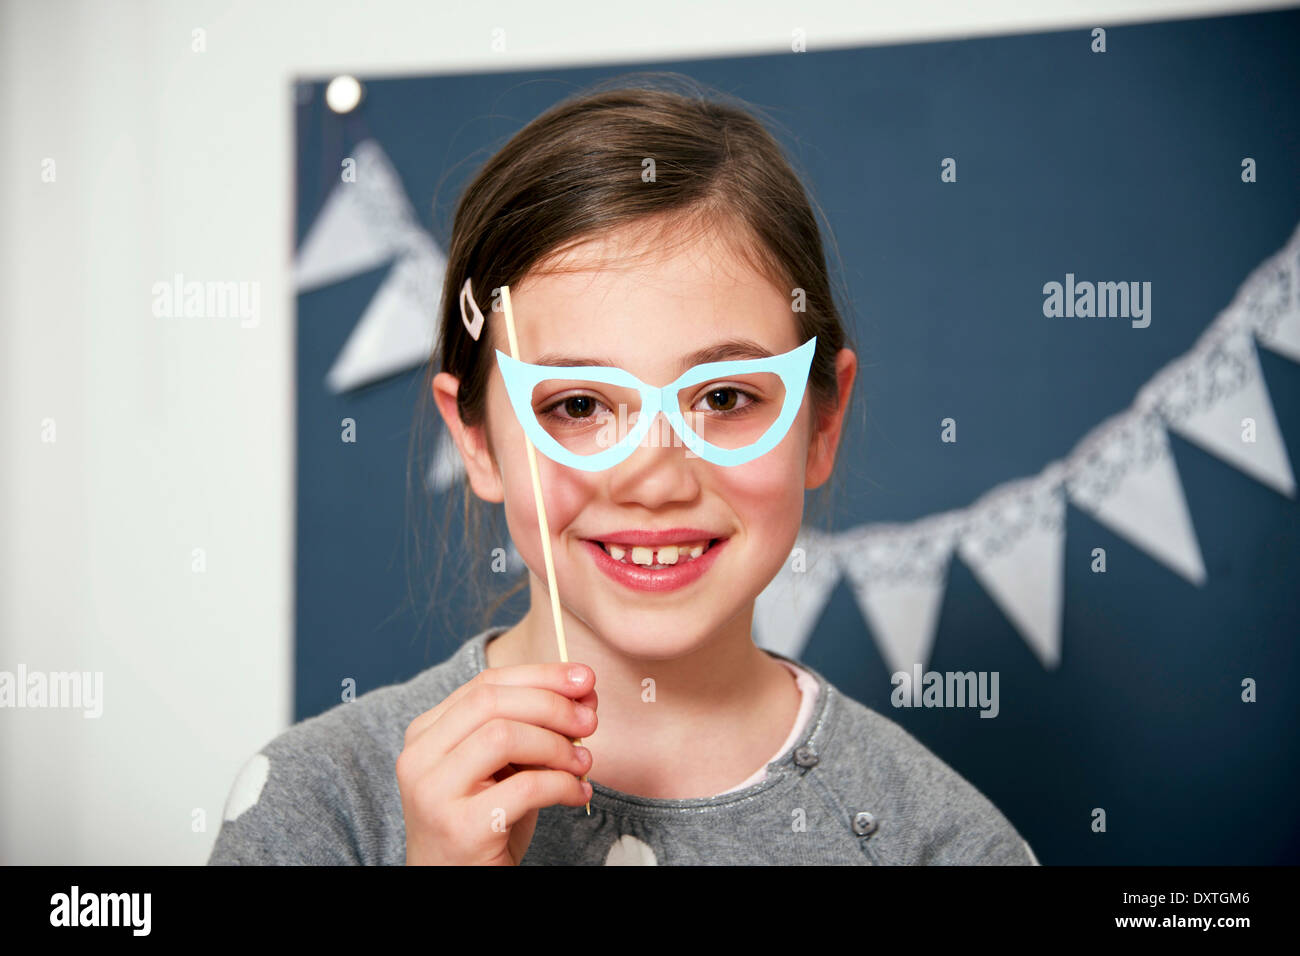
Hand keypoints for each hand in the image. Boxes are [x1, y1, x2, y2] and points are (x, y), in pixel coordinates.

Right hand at [396, 661, 596, 864]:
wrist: (455, 884)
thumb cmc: (485, 823)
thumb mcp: (504, 767)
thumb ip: (532, 727)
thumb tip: (583, 690)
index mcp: (425, 734)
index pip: (485, 684)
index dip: (540, 675)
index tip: (583, 677)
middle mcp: (419, 758)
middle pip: (491, 702)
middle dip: (551, 704)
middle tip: (589, 720)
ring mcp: (434, 793)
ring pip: (503, 736)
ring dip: (556, 745)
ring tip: (583, 763)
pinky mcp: (461, 828)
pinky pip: (525, 787)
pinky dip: (562, 785)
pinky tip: (578, 794)